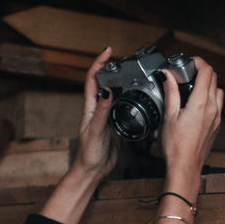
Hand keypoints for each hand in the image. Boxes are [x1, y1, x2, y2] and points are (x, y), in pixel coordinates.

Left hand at [71, 47, 120, 179]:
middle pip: (103, 83)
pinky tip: (135, 97)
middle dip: (110, 68)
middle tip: (122, 58)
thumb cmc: (88, 153)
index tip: (108, 52)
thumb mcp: (95, 130)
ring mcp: (107, 117)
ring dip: (121, 82)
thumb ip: (102, 111)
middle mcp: (98, 109)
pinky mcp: (116, 125)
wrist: (93, 171)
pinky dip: (129, 99)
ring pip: (114, 94)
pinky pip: (123, 108)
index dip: (99, 63)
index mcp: (90, 108)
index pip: (93, 80)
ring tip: (131, 72)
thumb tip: (108, 90)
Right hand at [159, 56, 222, 188]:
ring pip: (218, 91)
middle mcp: (212, 108)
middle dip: (202, 71)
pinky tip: (198, 105)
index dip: (199, 62)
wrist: (185, 166)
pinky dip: (211, 98)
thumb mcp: (169, 116)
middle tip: (189, 73)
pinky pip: (218, 105)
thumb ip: (171, 92)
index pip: (206, 72)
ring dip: (209, 85)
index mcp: (200, 103)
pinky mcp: (217, 125)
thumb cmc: (176, 146)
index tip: (191, 62)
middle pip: (214, 79)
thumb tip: (168, 77)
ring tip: (194, 88)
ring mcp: (217, 117)